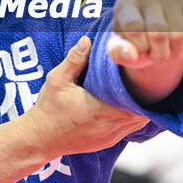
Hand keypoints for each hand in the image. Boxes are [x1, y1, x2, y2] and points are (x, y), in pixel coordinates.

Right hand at [24, 36, 149, 159]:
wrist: (40, 139)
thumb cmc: (48, 109)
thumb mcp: (57, 80)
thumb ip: (74, 60)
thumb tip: (87, 40)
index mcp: (98, 109)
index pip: (133, 103)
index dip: (141, 91)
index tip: (139, 77)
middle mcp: (108, 126)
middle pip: (140, 113)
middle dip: (142, 98)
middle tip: (141, 81)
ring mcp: (109, 136)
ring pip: (137, 123)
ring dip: (138, 109)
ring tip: (136, 93)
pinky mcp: (107, 142)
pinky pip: (128, 130)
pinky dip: (131, 119)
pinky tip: (127, 107)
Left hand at [109, 0, 182, 66]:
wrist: (152, 29)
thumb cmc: (133, 40)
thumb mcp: (120, 48)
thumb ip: (119, 52)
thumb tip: (131, 55)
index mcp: (125, 3)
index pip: (134, 28)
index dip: (140, 47)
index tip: (140, 49)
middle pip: (159, 33)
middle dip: (159, 54)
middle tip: (156, 55)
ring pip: (179, 35)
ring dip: (174, 52)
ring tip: (167, 49)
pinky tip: (180, 42)